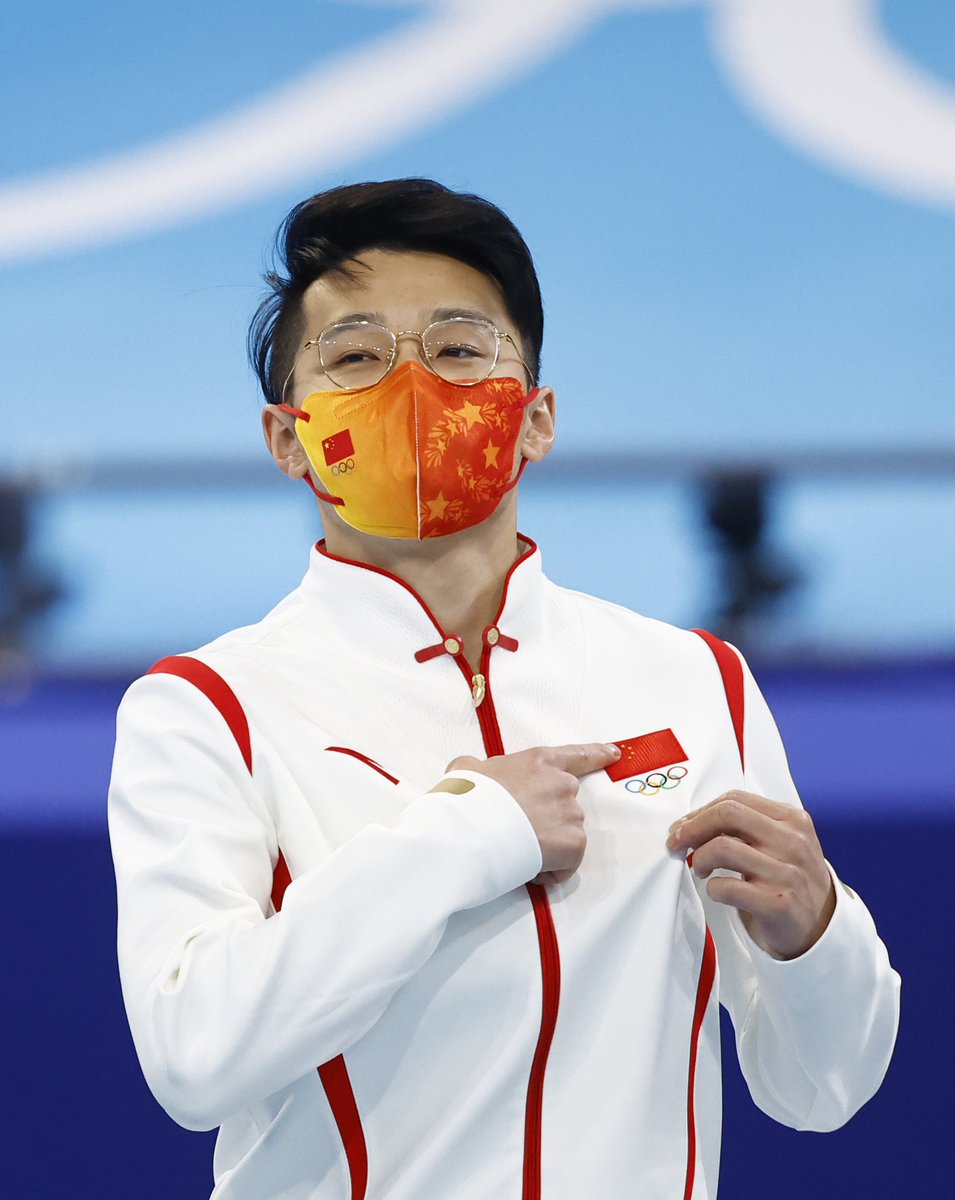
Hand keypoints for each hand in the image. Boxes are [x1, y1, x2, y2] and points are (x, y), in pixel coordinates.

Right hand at [446, 742, 620, 884]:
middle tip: (520, 831)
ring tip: (517, 849)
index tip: (613, 754)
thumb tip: (475, 773)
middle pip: (567, 802)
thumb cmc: (466, 800)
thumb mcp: (468, 770)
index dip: (597, 754)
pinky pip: (568, 862)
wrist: (470, 830)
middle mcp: (562, 784)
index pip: (577, 755)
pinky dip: (552, 870)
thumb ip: (482, 768)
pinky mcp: (573, 844)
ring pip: (566, 833)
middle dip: (550, 818)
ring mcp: (570, 814)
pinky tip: (528, 867)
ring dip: (548, 845)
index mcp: (540, 761)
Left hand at [666, 790, 835, 959]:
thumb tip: (693, 819)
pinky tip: (716, 891)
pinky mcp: (778, 904)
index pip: (735, 799)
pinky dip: (712, 888)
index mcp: (792, 820)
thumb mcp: (782, 842)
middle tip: (677, 842)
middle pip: (727, 814)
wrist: (820, 927)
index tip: (683, 825)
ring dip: (699, 858)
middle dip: (692, 826)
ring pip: (722, 847)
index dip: (700, 811)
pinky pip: (727, 887)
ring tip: (700, 868)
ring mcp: (787, 872)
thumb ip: (748, 825)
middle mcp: (792, 841)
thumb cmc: (790, 879)